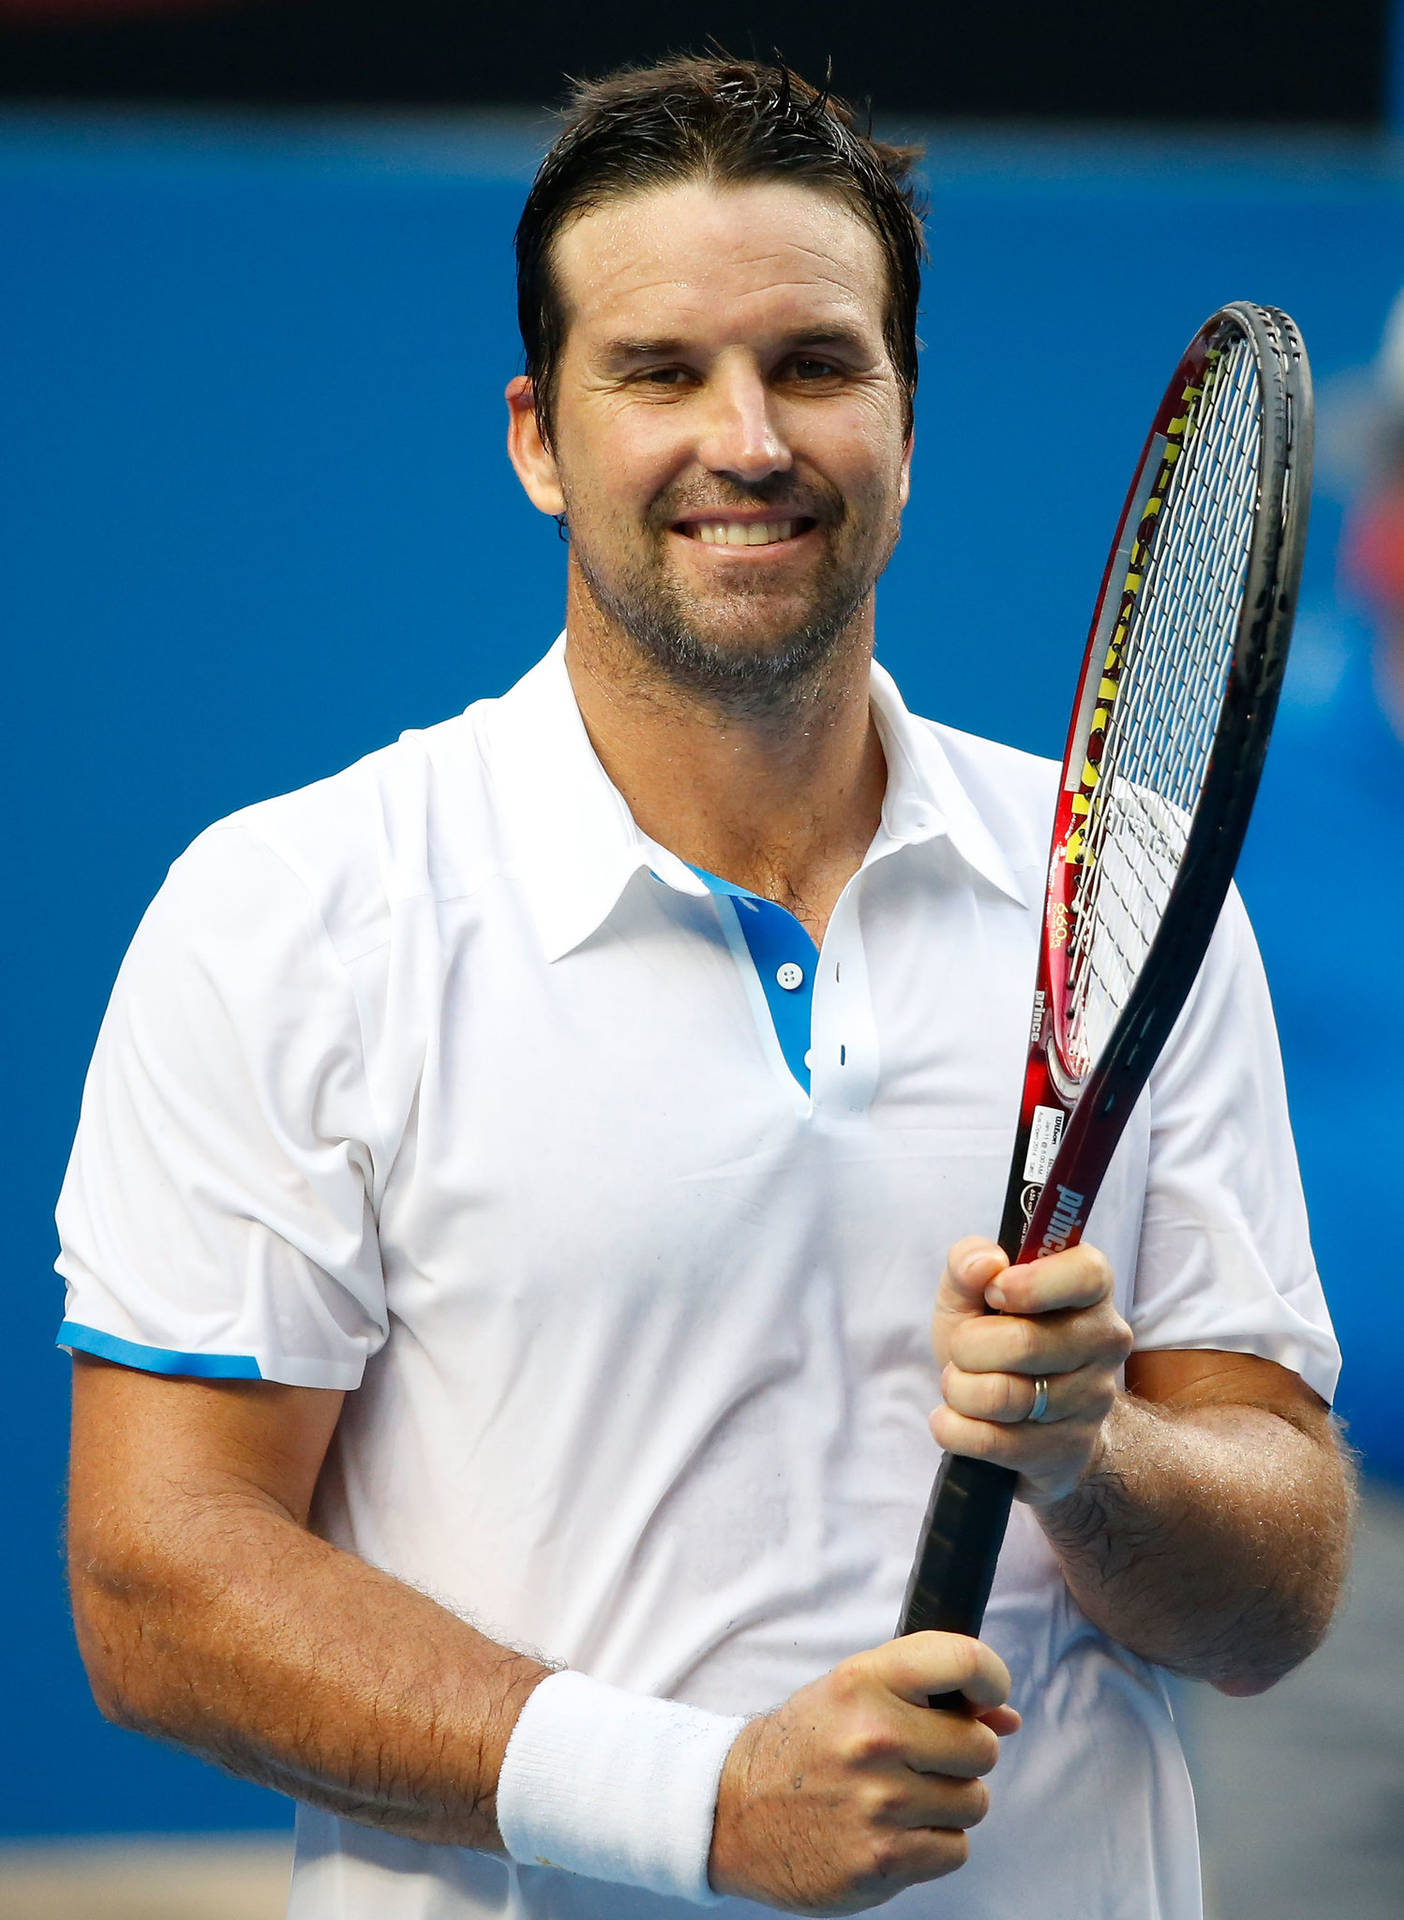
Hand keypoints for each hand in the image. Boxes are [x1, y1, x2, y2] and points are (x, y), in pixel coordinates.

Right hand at [708, 1633, 1018, 1914]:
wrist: (734, 1810)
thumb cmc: (806, 1745)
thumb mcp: (853, 1693)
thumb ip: (931, 1695)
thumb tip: (1006, 1719)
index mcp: (864, 1680)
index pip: (963, 1661)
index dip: (992, 1678)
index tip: (987, 1695)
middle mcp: (874, 1736)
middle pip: (981, 1748)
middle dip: (962, 1757)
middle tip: (922, 1759)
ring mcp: (879, 1802)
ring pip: (974, 1803)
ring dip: (947, 1803)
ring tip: (898, 1796)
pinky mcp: (882, 1859)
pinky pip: (954, 1848)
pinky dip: (933, 1844)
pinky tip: (893, 1831)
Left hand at [930, 1235, 1133, 1505]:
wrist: (1016, 1415)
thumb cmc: (994, 1337)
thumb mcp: (971, 1292)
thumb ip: (968, 1262)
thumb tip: (984, 1263)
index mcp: (1091, 1287)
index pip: (1086, 1275)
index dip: (1030, 1284)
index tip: (993, 1293)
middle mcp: (1105, 1341)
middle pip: (1024, 1343)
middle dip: (967, 1348)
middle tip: (961, 1351)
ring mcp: (1094, 1400)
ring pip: (1005, 1397)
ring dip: (959, 1390)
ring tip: (961, 1385)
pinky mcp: (1071, 1450)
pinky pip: (994, 1442)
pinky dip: (954, 1429)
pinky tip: (954, 1420)